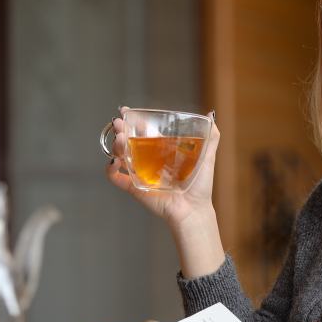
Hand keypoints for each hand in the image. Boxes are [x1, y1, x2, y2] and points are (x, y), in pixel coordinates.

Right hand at [105, 107, 218, 227]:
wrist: (194, 209)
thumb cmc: (200, 186)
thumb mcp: (208, 157)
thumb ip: (210, 138)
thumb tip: (210, 116)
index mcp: (162, 151)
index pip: (144, 132)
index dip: (134, 121)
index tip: (127, 112)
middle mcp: (149, 160)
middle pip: (129, 141)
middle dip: (121, 130)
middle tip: (118, 123)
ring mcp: (140, 173)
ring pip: (121, 156)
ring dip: (116, 146)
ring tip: (120, 140)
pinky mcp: (135, 188)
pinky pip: (117, 178)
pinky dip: (110, 171)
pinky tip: (114, 163)